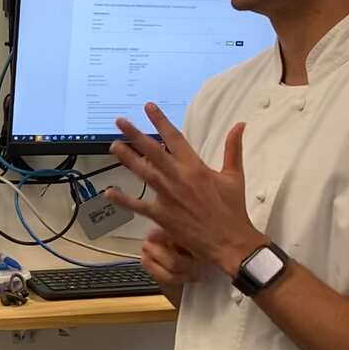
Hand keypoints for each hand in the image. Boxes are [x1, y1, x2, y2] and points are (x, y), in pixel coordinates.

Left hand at [104, 103, 264, 275]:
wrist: (229, 241)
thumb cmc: (232, 209)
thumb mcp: (235, 176)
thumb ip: (233, 148)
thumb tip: (240, 125)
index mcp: (195, 167)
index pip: (174, 137)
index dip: (160, 120)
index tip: (148, 107)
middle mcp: (178, 177)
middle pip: (152, 151)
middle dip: (135, 134)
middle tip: (120, 122)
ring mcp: (167, 196)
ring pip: (143, 172)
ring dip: (127, 158)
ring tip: (114, 146)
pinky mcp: (161, 215)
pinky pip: (138, 205)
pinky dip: (123, 199)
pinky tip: (109, 192)